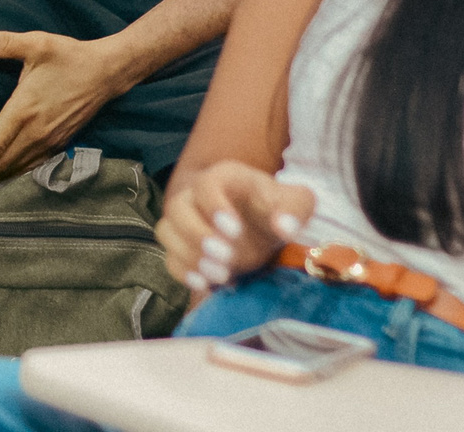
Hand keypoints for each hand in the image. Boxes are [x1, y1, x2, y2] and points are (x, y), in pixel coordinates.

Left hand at [0, 31, 133, 187]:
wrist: (106, 72)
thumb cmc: (69, 56)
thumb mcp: (36, 43)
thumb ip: (3, 44)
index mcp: (24, 110)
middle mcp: (36, 131)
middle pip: (3, 162)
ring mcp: (50, 140)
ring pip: (18, 166)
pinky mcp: (60, 142)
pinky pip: (34, 164)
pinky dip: (17, 172)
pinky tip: (6, 175)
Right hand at [159, 161, 313, 303]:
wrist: (264, 224)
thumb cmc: (277, 208)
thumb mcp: (297, 203)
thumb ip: (294, 210)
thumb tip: (285, 227)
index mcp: (223, 178)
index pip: (206, 185)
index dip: (215, 206)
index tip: (235, 231)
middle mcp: (196, 196)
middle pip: (177, 208)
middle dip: (197, 235)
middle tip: (225, 257)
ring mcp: (185, 222)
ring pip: (167, 232)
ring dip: (189, 256)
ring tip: (221, 274)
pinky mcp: (183, 247)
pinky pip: (169, 258)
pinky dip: (183, 272)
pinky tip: (207, 284)